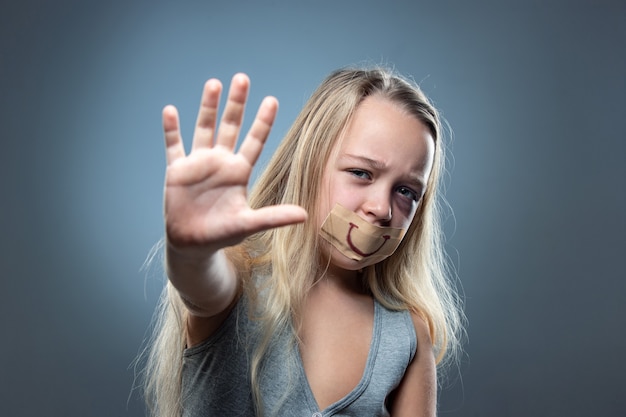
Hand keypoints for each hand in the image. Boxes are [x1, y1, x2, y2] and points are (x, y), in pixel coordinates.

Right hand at [162, 73, 306, 254]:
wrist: (192, 244)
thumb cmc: (222, 233)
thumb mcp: (248, 224)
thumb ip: (273, 217)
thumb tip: (304, 215)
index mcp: (239, 172)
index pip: (254, 141)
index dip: (263, 122)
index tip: (272, 100)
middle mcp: (220, 162)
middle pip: (230, 126)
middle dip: (236, 104)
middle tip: (243, 79)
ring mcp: (198, 164)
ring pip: (204, 128)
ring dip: (208, 107)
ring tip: (214, 84)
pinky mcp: (177, 171)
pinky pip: (174, 145)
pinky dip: (171, 129)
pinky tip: (170, 111)